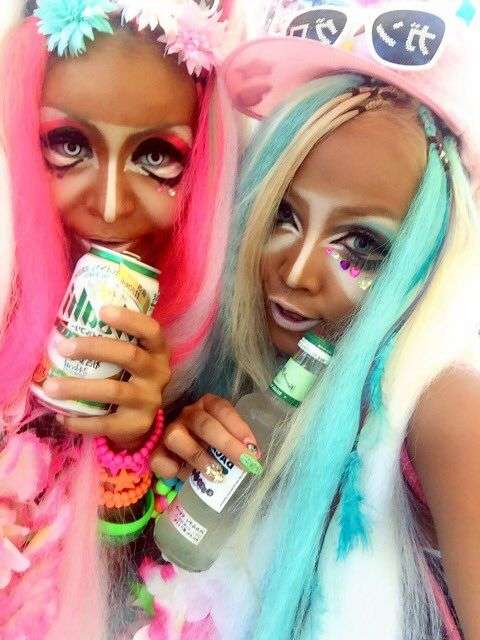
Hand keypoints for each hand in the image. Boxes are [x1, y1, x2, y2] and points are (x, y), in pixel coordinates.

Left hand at [42, 305, 169, 448]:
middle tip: (63, 347)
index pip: (151, 330)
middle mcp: (158, 374)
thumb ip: (114, 342)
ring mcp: (149, 401)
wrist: (140, 420)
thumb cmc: (128, 378)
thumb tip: (69, 323)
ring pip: (114, 391)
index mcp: (158, 352)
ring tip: (50, 386)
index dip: (129, 319)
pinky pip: (105, 423)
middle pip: (130, 356)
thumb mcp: (132, 357)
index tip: (102, 310)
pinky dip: (80, 420)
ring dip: (78, 388)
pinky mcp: (136, 425)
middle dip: (95, 348)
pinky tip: (61, 415)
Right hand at [151, 393, 262, 480]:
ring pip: (176, 437)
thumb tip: (252, 457)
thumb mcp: (224, 439)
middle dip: (227, 445)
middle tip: (245, 464)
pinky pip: (158, 458)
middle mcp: (187, 413)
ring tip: (216, 475)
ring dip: (198, 456)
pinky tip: (183, 476)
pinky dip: (170, 468)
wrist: (178, 452)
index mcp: (207, 405)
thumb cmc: (209, 443)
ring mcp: (168, 430)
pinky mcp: (154, 451)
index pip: (222, 409)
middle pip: (204, 424)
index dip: (238, 428)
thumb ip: (235, 443)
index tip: (253, 449)